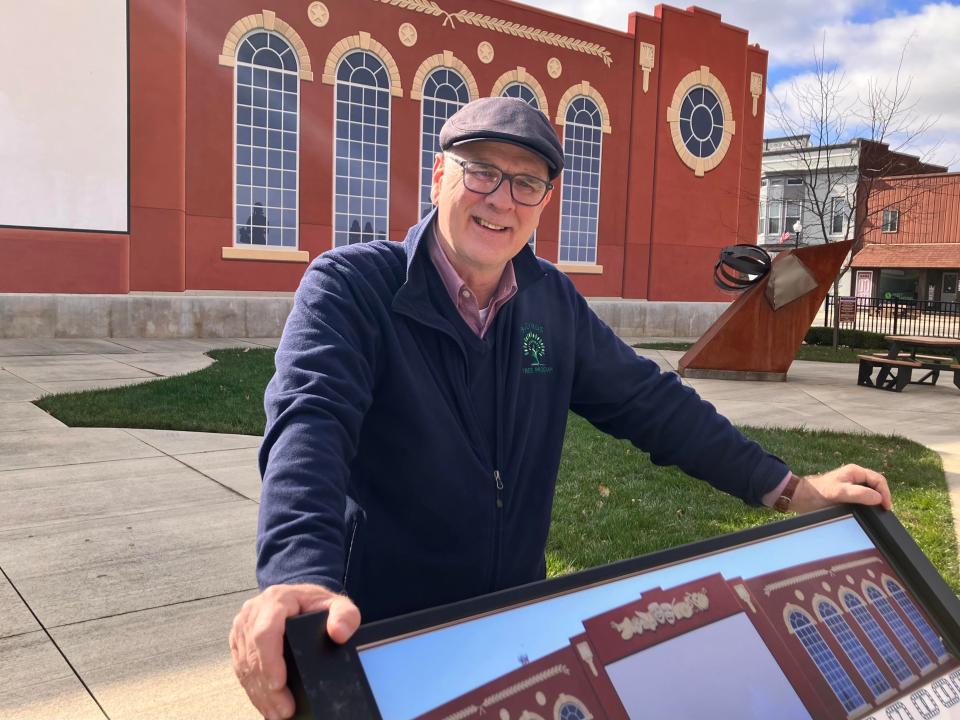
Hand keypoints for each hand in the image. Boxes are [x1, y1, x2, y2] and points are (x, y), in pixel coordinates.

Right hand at [230, 583, 360, 719]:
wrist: (300, 599)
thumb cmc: (316, 603)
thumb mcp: (337, 604)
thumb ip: (345, 616)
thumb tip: (339, 633)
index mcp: (276, 599)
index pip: (266, 632)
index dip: (269, 661)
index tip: (279, 685)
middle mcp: (253, 612)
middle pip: (253, 653)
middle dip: (267, 686)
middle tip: (284, 710)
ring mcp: (242, 627)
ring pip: (245, 665)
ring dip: (259, 692)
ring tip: (277, 713)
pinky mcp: (239, 641)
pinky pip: (241, 668)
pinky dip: (253, 689)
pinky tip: (266, 704)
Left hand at [789, 464, 891, 513]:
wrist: (800, 497)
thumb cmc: (817, 493)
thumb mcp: (839, 493)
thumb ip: (859, 494)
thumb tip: (878, 498)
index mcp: (855, 471)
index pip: (879, 480)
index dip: (885, 493)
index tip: (886, 507)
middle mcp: (854, 477)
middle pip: (876, 486)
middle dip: (882, 497)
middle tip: (883, 511)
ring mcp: (851, 485)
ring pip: (870, 492)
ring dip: (875, 501)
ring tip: (876, 513)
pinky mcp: (846, 494)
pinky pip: (862, 498)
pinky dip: (867, 505)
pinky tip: (866, 512)